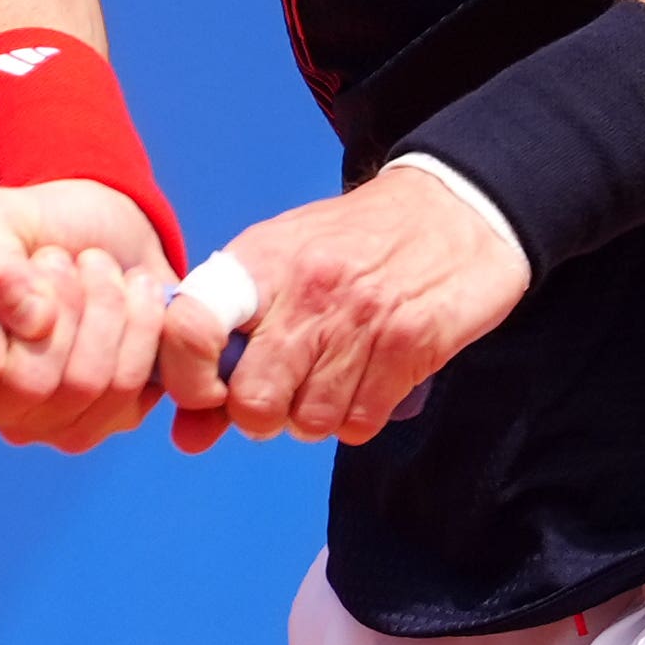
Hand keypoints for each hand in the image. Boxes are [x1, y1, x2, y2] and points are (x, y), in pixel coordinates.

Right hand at [0, 177, 174, 450]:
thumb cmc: (36, 228)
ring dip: (105, 304)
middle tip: (64, 259)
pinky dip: (144, 322)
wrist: (107, 230)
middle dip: (60, 302)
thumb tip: (31, 321)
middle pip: (28, 385)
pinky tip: (136, 292)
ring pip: (89, 383)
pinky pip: (136, 383)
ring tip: (99, 266)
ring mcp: (52, 422)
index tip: (11, 290)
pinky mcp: (113, 416)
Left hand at [155, 165, 533, 450]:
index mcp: (262, 261)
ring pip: (308, 421)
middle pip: (252, 401)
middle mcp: (306, 289)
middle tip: (281, 397)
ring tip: (331, 382)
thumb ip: (228, 342)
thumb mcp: (283, 266)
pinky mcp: (411, 344)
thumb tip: (188, 434)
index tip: (210, 390)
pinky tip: (367, 383)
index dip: (188, 379)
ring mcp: (361, 318)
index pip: (190, 328)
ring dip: (315, 418)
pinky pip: (360, 423)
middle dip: (262, 416)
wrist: (456, 209)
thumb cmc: (355, 243)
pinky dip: (358, 418)